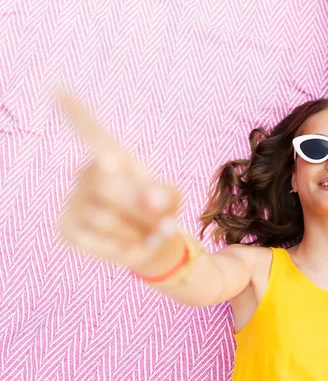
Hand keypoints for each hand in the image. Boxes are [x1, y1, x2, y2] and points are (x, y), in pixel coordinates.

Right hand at [57, 92, 182, 272]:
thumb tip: (150, 200)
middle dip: (142, 210)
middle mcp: (86, 173)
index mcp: (113, 157)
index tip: (57, 87)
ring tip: (150, 234)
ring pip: (105, 218)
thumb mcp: (172, 199)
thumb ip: (166, 195)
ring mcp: (73, 201)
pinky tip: (134, 246)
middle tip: (164, 222)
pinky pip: (96, 241)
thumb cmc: (160, 212)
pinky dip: (124, 249)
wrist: (150, 243)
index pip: (91, 131)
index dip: (74, 112)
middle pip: (109, 187)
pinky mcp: (67, 228)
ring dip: (137, 232)